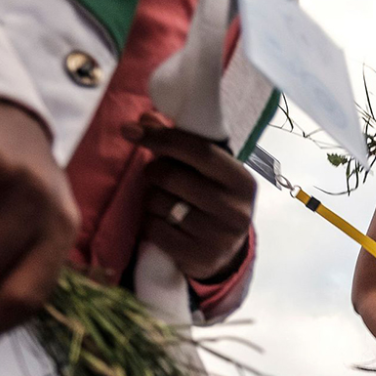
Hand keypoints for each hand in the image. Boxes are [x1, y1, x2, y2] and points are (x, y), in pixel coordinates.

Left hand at [123, 113, 256, 280]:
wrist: (225, 253)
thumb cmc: (212, 202)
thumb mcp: (207, 173)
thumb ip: (180, 144)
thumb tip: (146, 118)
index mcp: (242, 181)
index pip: (198, 150)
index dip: (162, 138)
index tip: (133, 131)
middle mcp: (236, 209)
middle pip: (173, 176)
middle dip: (153, 172)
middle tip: (155, 175)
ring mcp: (219, 236)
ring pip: (161, 203)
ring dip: (151, 200)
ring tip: (164, 204)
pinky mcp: (200, 257)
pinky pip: (156, 230)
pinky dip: (151, 224)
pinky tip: (163, 225)